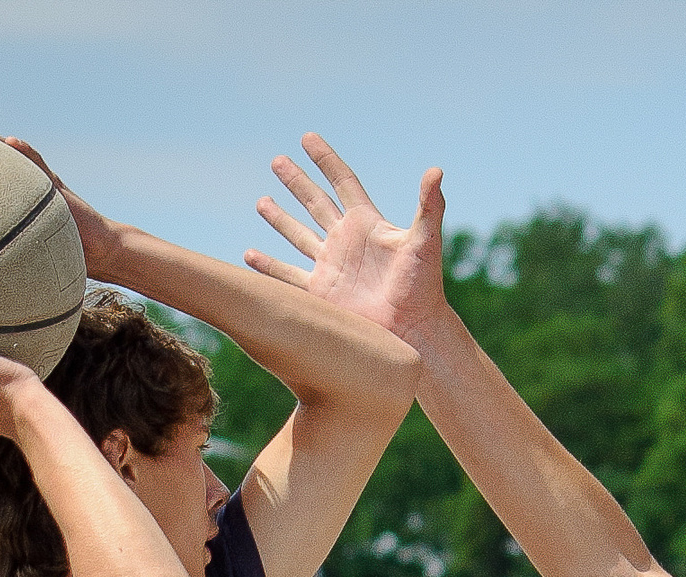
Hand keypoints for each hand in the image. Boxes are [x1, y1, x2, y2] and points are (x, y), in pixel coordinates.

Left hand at [0, 121, 121, 277]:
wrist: (102, 251)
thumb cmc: (67, 257)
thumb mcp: (30, 257)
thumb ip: (9, 259)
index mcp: (15, 202)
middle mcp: (25, 187)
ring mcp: (40, 183)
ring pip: (9, 153)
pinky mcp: (57, 186)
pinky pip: (39, 164)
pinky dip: (25, 152)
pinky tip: (12, 142)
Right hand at [247, 134, 448, 344]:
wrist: (413, 329)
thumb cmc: (424, 286)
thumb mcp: (425, 242)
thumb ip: (429, 206)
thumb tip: (436, 171)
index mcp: (367, 224)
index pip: (343, 183)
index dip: (326, 160)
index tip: (307, 138)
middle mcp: (346, 242)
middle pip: (316, 203)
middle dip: (297, 182)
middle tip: (278, 160)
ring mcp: (331, 267)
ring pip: (298, 235)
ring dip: (280, 219)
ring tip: (261, 202)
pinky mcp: (321, 293)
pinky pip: (288, 276)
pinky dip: (268, 266)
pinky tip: (249, 256)